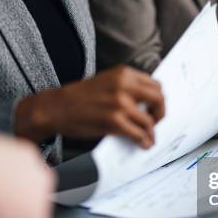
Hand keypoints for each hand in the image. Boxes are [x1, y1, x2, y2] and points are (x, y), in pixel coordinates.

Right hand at [15, 66, 165, 148]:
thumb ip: (126, 86)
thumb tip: (147, 102)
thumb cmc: (79, 97)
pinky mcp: (115, 122)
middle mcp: (125, 86)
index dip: (158, 99)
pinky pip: (139, 133)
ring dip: (152, 132)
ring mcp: (120, 104)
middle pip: (158, 99)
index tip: (154, 108)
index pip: (155, 85)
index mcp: (124, 73)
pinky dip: (144, 141)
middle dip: (160, 113)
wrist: (57, 107)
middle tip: (156, 122)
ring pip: (149, 120)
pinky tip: (143, 144)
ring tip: (149, 138)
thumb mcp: (106, 81)